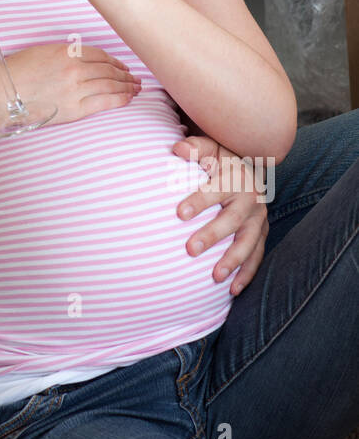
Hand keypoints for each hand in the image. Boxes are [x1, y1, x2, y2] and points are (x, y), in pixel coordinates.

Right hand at [0, 41, 140, 125]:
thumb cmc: (13, 74)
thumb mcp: (39, 53)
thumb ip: (62, 54)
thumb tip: (78, 59)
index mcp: (65, 51)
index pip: (99, 54)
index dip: (114, 60)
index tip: (121, 64)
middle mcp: (74, 68)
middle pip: (109, 69)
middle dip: (125, 73)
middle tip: (135, 77)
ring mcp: (76, 88)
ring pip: (111, 84)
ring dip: (127, 86)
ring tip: (136, 88)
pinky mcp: (74, 109)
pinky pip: (105, 101)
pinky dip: (120, 98)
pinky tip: (128, 98)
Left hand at [172, 134, 268, 295]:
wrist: (249, 166)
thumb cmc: (221, 159)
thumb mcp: (211, 148)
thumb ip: (195, 148)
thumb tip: (177, 148)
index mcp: (236, 178)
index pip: (217, 189)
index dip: (199, 201)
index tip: (179, 214)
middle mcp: (251, 200)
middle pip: (232, 220)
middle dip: (212, 235)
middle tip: (189, 250)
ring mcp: (258, 219)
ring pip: (248, 243)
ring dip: (233, 260)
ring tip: (215, 277)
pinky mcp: (261, 234)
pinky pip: (257, 256)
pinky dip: (247, 274)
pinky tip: (232, 290)